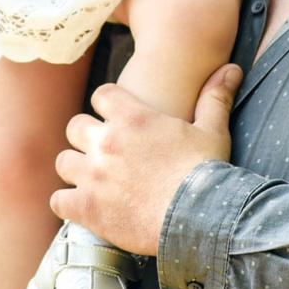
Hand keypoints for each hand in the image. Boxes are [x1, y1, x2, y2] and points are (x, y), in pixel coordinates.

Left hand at [51, 65, 239, 255]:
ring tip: (92, 178)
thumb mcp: (213, 131)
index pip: (101, 95)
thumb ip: (215, 97)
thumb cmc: (206, 173)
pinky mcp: (87, 208)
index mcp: (132, 118)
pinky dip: (68, 204)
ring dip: (75, 169)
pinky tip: (82, 206)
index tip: (118, 117)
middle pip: (75, 126)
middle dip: (87, 136)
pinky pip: (58, 200)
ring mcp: (92, 176)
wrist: (199, 219)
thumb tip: (231, 68)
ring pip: (63, 162)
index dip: (109, 105)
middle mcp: (105, 143)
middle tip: (104, 151)